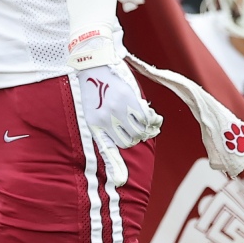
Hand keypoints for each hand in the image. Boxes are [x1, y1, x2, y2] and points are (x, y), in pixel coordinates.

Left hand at [68, 47, 162, 185]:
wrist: (93, 61)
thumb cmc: (92, 86)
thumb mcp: (92, 108)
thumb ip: (106, 124)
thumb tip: (126, 138)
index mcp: (94, 124)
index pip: (107, 150)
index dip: (115, 168)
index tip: (121, 181)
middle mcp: (106, 120)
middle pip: (129, 141)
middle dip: (134, 137)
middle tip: (134, 128)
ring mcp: (119, 111)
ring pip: (139, 131)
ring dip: (143, 128)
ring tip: (140, 120)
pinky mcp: (130, 100)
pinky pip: (146, 118)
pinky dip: (151, 119)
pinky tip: (149, 114)